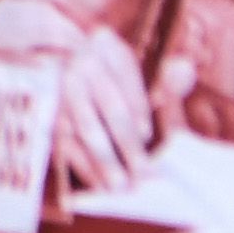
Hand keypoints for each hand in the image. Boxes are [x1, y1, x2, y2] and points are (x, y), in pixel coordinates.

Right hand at [51, 26, 153, 193]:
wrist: (61, 68)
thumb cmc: (109, 78)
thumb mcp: (133, 69)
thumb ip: (166, 76)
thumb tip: (185, 70)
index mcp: (106, 45)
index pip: (126, 78)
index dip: (138, 107)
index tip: (147, 135)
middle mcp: (80, 63)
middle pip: (108, 105)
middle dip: (126, 143)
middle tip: (142, 173)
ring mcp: (60, 88)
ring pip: (84, 128)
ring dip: (103, 161)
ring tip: (120, 187)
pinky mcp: (47, 114)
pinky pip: (64, 142)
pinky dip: (81, 166)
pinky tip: (97, 184)